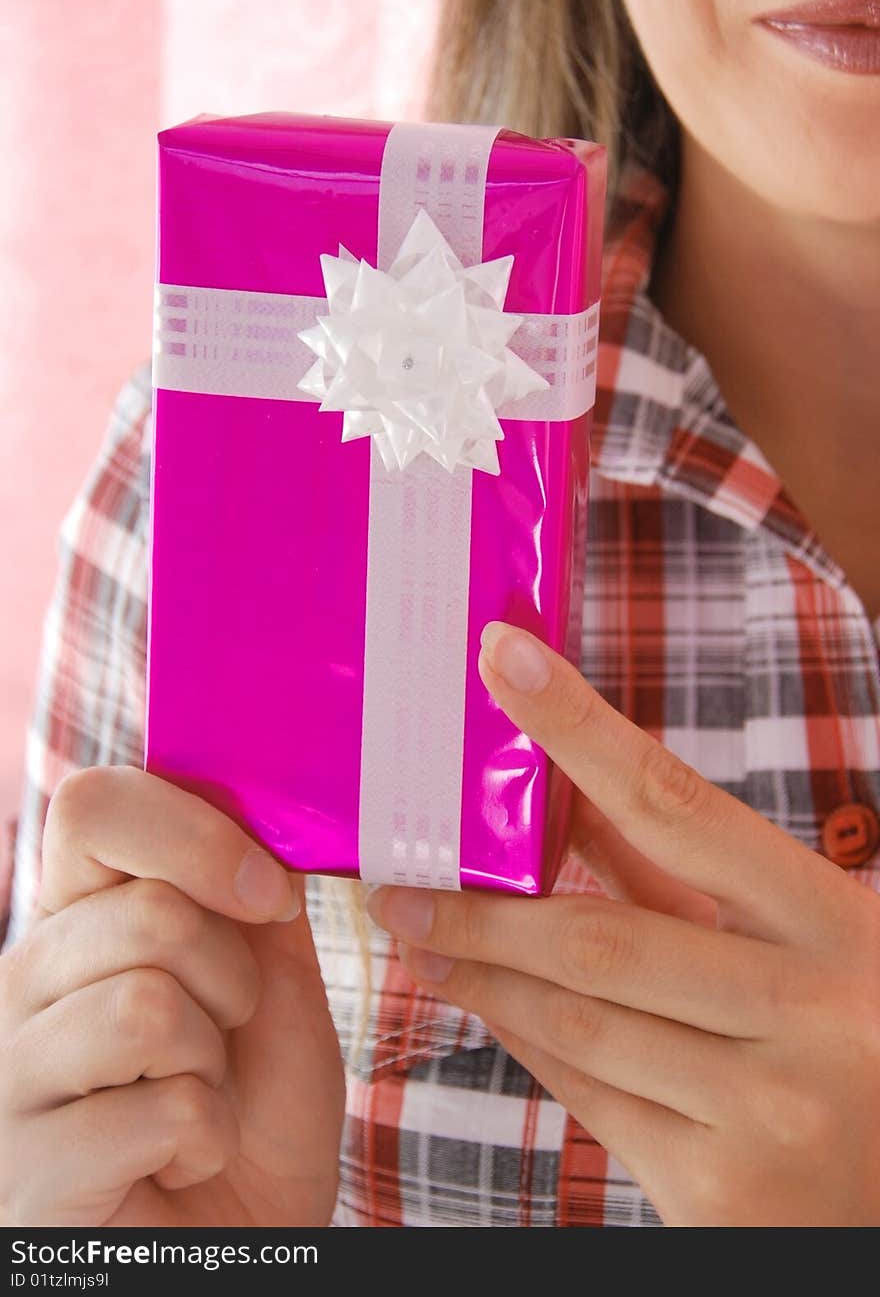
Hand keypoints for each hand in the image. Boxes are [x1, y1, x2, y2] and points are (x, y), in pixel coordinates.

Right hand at [0, 766, 343, 1226]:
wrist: (243, 1236)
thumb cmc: (255, 1111)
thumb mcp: (273, 986)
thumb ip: (254, 899)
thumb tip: (257, 812)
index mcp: (79, 920)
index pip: (91, 807)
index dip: (193, 833)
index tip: (267, 893)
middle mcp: (23, 983)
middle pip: (149, 913)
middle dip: (233, 978)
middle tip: (226, 1034)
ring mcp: (11, 1076)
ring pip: (147, 1007)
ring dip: (214, 1065)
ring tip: (196, 1098)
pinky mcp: (26, 1167)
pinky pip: (161, 1110)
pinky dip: (207, 1139)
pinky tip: (173, 1162)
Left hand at [367, 621, 879, 1226]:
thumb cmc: (853, 1042)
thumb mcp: (802, 942)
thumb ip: (688, 876)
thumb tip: (572, 792)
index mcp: (834, 927)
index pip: (681, 805)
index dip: (581, 728)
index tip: (503, 658)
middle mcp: (809, 1014)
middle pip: (601, 937)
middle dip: (483, 910)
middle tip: (398, 882)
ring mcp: (768, 1111)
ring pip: (577, 1021)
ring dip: (480, 975)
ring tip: (418, 940)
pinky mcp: (720, 1192)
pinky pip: (588, 1095)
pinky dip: (524, 1038)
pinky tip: (483, 1002)